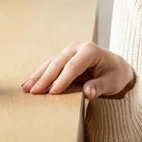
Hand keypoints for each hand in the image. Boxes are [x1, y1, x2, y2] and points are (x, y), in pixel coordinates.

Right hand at [21, 41, 135, 99]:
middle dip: (45, 78)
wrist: (116, 68)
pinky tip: (28, 84)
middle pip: (58, 63)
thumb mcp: (112, 82)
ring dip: (38, 76)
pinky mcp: (63, 59)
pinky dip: (39, 75)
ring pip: (50, 63)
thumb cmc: (115, 75)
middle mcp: (77, 48)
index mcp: (90, 51)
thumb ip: (100, 87)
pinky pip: (49, 66)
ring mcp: (68, 52)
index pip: (74, 66)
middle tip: (34, 92)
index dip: (62, 79)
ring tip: (26, 89)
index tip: (53, 92)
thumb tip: (88, 92)